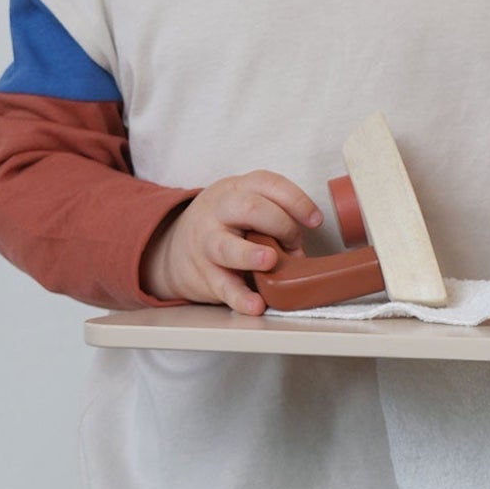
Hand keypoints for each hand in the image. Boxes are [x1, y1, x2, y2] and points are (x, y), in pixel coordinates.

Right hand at [141, 173, 322, 315]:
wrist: (174, 249)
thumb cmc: (225, 226)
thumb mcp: (245, 208)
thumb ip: (275, 222)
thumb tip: (301, 254)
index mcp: (238, 190)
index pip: (269, 184)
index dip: (296, 201)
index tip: (315, 220)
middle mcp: (219, 212)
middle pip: (250, 208)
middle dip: (281, 225)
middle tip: (293, 244)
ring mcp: (207, 243)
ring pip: (227, 246)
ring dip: (251, 254)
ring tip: (269, 261)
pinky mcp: (204, 274)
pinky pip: (223, 287)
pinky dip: (241, 297)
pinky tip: (256, 304)